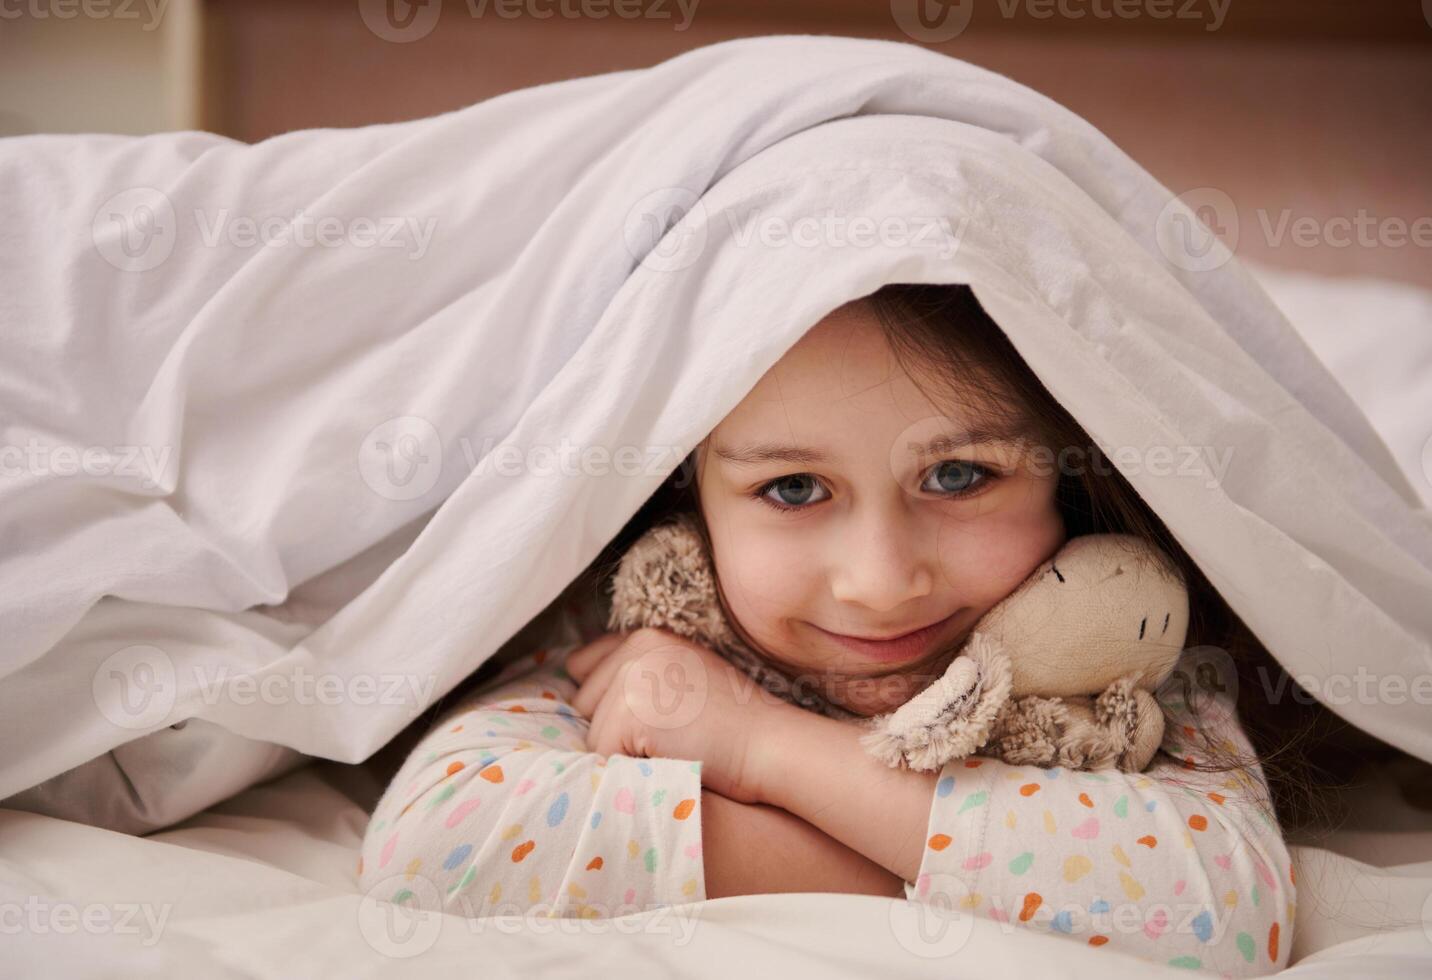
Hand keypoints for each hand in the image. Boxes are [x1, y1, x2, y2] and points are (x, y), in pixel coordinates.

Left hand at [566, 627, 787, 803]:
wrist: (770, 745)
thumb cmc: (733, 725)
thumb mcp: (684, 678)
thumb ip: (639, 676)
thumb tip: (576, 696)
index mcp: (647, 635)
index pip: (585, 668)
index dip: (605, 702)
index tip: (644, 720)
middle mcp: (636, 647)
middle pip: (582, 703)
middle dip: (610, 728)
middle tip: (666, 736)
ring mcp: (633, 676)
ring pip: (590, 734)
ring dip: (619, 752)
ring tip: (669, 748)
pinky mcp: (631, 709)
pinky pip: (602, 757)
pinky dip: (627, 771)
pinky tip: (666, 760)